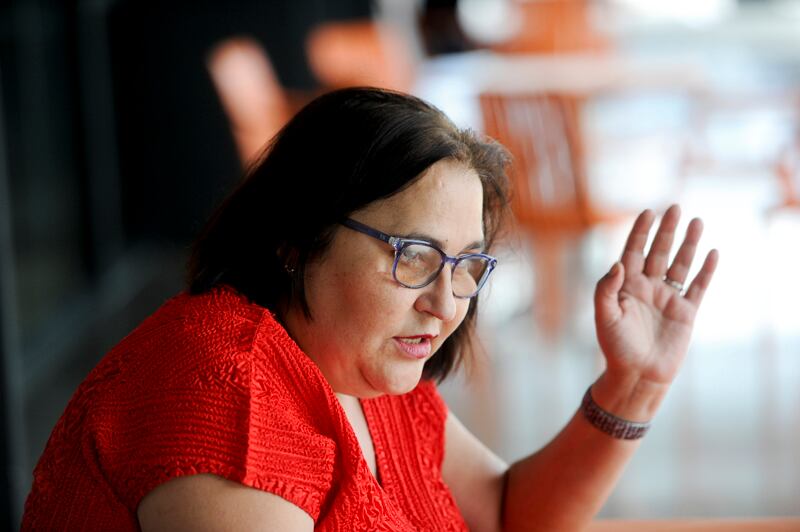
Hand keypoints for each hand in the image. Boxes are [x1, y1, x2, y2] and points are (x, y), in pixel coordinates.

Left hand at [592, 205, 718, 415]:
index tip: (648, 212)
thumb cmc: (615, 347)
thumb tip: (618, 263)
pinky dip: (705, 271)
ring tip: (697, 222)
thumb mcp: (604, 316)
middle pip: (658, 252)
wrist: (637, 375)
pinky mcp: (685, 312)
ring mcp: (667, 298)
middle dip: (667, 231)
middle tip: (675, 207)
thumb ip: (606, 289)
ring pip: (680, 265)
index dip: (640, 232)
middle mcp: (647, 288)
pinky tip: (712, 253)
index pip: (633, 252)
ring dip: (689, 244)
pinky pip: (697, 287)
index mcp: (626, 286)